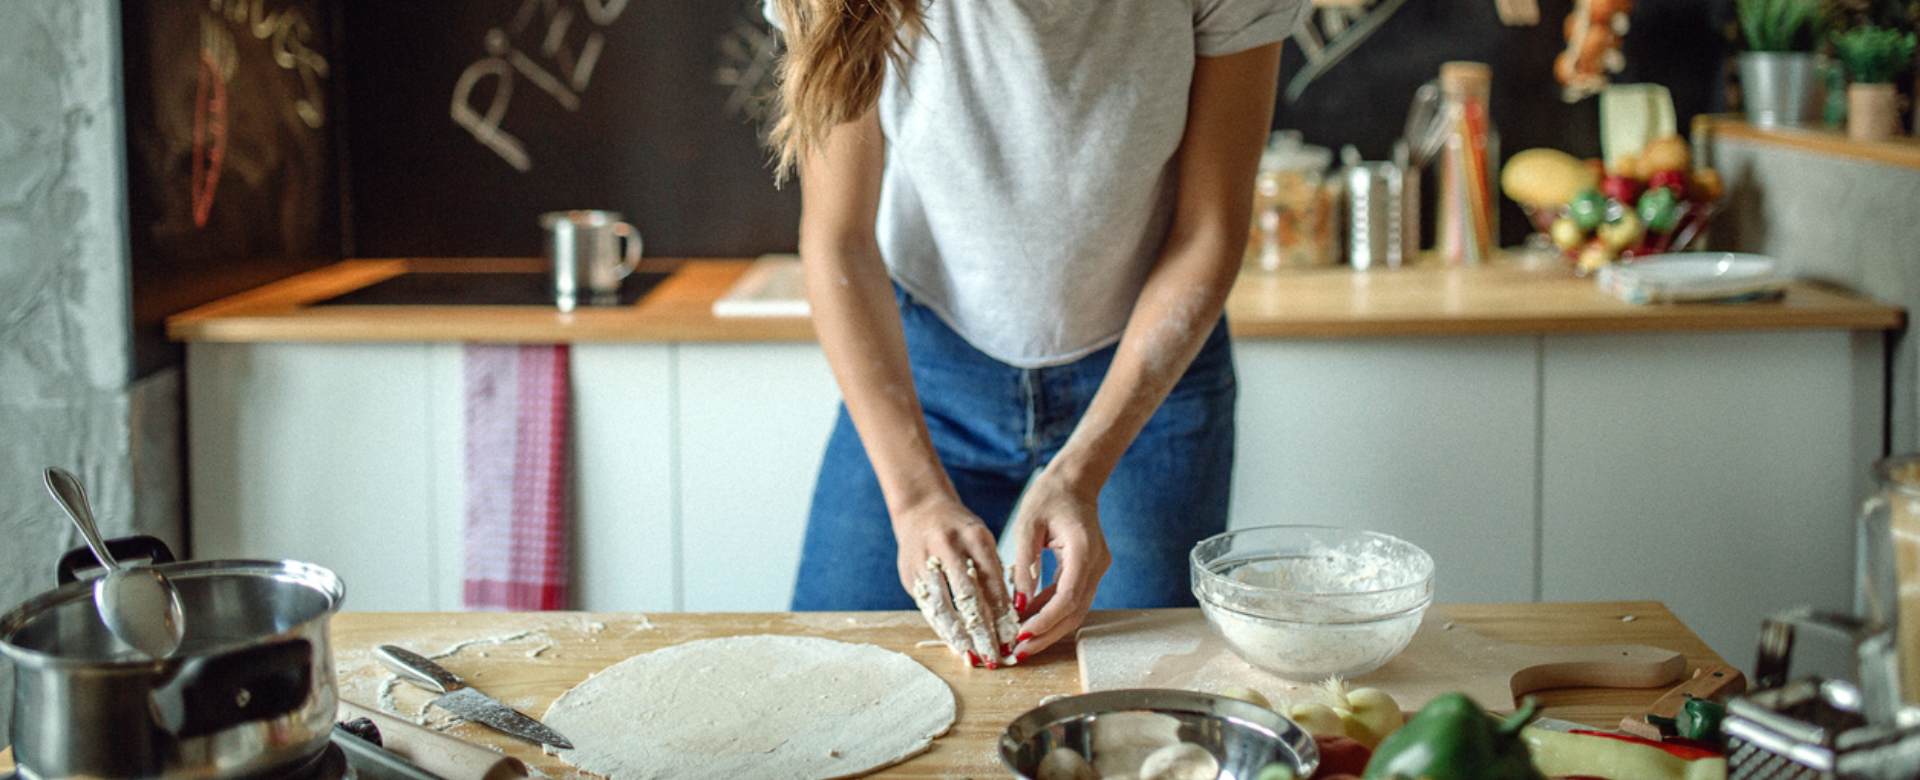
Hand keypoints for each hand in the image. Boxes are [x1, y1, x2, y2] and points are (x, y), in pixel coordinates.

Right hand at [893, 495, 1018, 666]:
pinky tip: (955, 644)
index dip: (1002, 612)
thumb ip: (993, 573)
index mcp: (974, 536)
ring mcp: (924, 561)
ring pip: (943, 606)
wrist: (921, 509)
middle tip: (995, 655)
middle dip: (982, 630)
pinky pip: (928, 607)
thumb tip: (1009, 616)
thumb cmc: (960, 530)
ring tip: (974, 657)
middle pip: (967, 596)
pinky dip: (942, 628)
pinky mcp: (909, 574)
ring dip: (960, 636)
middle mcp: (947, 547)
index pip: (991, 581)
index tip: (1013, 636)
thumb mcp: (983, 540)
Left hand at [1007, 467, 1110, 659]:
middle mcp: (1096, 563)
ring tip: (1020, 642)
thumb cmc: (1049, 496)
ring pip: (1076, 610)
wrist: (1075, 481)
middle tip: (1018, 652)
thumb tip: (1016, 604)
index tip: (1022, 636)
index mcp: (1083, 549)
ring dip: (1050, 628)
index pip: (1067, 597)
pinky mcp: (1090, 571)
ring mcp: (1097, 568)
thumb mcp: (1027, 526)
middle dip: (1046, 634)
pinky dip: (1052, 613)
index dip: (1045, 621)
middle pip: (1075, 611)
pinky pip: (1073, 599)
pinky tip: (1029, 621)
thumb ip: (1023, 565)